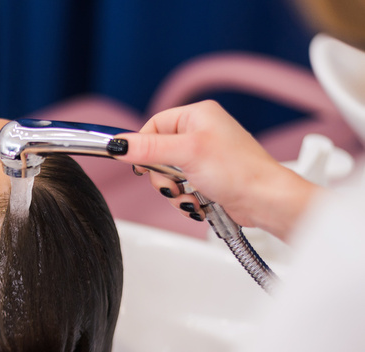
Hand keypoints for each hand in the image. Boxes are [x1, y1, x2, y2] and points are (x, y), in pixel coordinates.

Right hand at [115, 100, 320, 240]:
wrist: (265, 200)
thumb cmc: (238, 171)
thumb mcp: (185, 154)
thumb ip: (148, 149)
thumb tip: (118, 144)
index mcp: (196, 115)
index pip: (152, 126)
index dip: (144, 148)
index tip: (141, 166)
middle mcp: (199, 133)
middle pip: (157, 155)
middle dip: (162, 177)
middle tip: (173, 185)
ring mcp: (203, 158)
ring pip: (167, 176)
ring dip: (173, 192)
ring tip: (190, 197)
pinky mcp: (206, 179)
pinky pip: (180, 189)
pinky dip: (184, 200)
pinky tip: (198, 203)